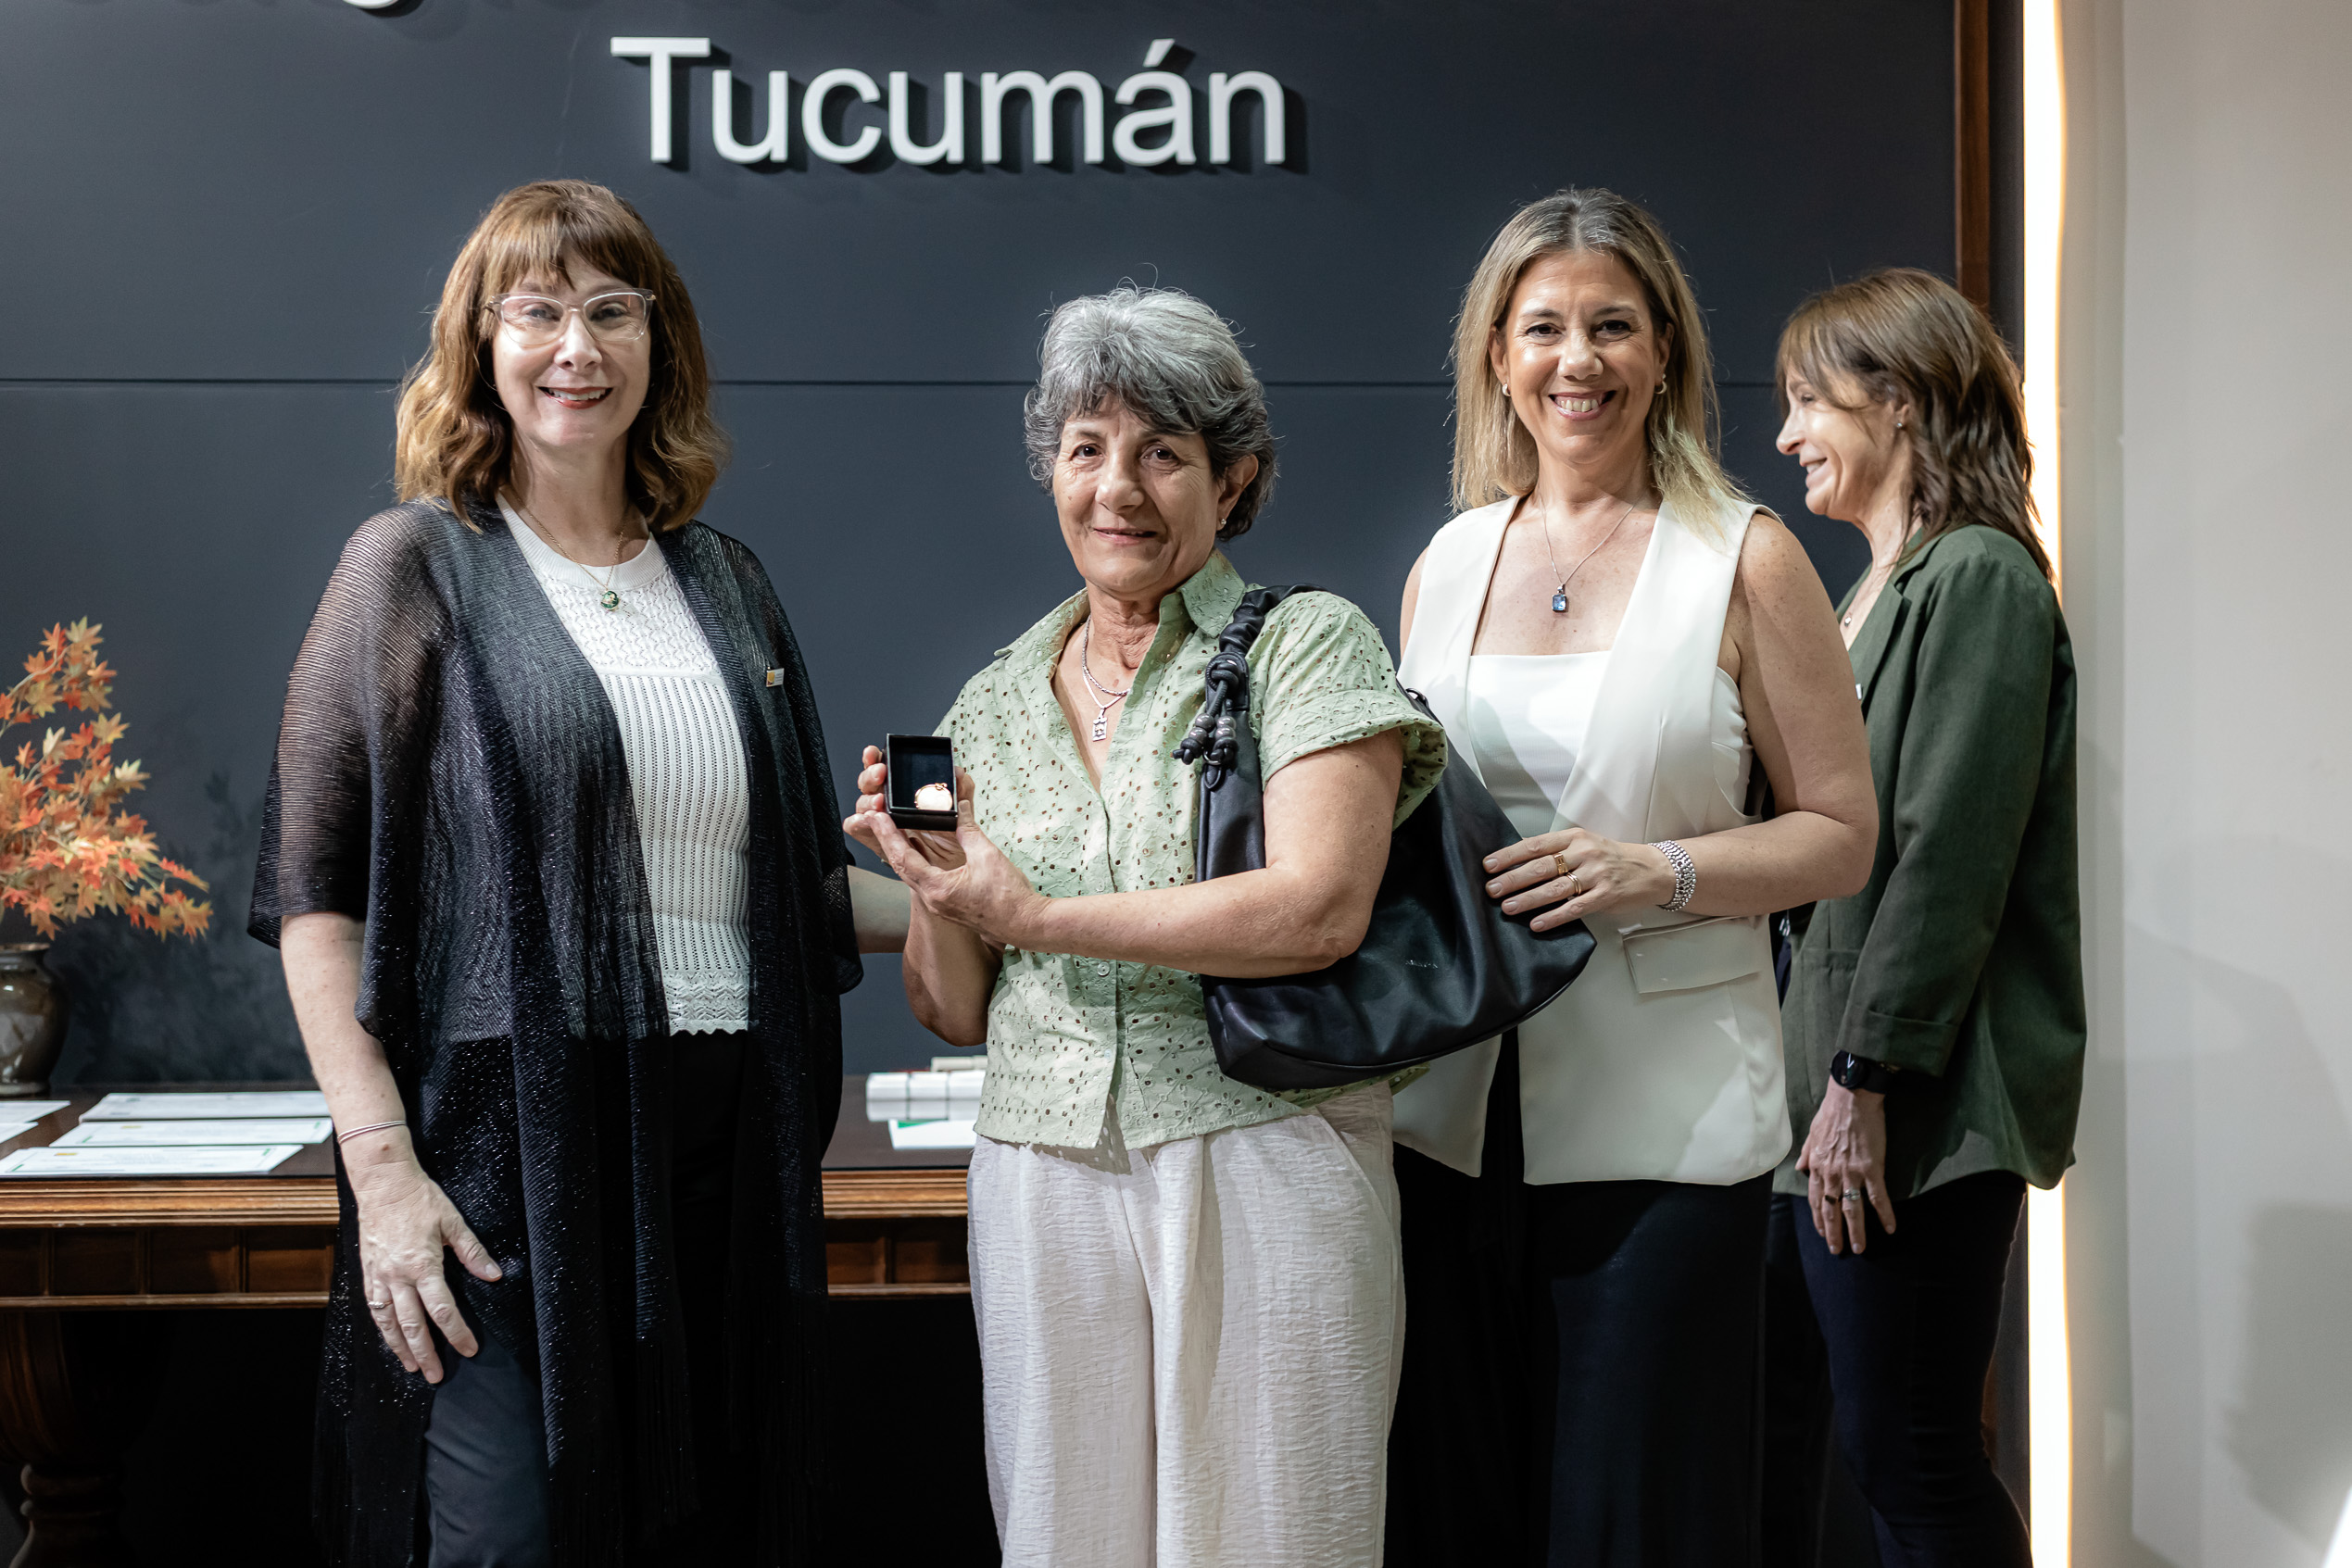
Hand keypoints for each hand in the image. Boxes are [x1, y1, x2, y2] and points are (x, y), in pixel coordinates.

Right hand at [345, 1134, 501, 1382]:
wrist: (383, 1183)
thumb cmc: (420, 1198)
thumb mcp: (453, 1222)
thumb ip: (472, 1252)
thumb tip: (493, 1275)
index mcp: (422, 1264)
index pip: (443, 1309)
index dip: (457, 1332)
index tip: (469, 1349)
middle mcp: (398, 1275)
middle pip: (412, 1324)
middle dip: (426, 1352)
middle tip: (436, 1375)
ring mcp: (379, 1275)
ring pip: (388, 1321)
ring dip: (400, 1347)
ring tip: (412, 1366)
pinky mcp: (367, 1271)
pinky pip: (373, 1306)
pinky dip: (382, 1327)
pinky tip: (389, 1337)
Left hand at [846, 762, 1040, 945]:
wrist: (1026, 924)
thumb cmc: (1009, 897)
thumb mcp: (987, 855)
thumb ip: (967, 830)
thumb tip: (959, 809)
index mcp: (938, 889)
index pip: (903, 858)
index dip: (887, 835)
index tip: (876, 817)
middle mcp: (933, 900)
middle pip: (901, 866)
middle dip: (887, 841)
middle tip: (876, 818)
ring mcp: (940, 905)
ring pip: (911, 875)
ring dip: (900, 852)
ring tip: (891, 830)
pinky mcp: (949, 905)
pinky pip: (924, 881)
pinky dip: (916, 863)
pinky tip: (916, 851)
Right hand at [848, 744, 965, 870]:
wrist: (954, 871)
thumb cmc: (954, 841)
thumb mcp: (961, 812)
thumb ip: (961, 792)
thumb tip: (959, 774)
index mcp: (905, 792)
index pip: (885, 769)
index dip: (876, 758)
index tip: (876, 752)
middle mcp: (890, 805)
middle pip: (869, 784)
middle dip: (870, 775)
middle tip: (880, 773)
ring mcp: (881, 823)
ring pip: (862, 804)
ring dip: (867, 799)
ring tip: (879, 801)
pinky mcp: (876, 841)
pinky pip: (858, 829)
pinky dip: (858, 822)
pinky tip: (867, 820)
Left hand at [1482, 828, 1675, 930]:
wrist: (1652, 869)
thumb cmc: (1611, 858)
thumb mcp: (1585, 845)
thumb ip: (1557, 852)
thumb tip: (1518, 863)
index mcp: (1574, 837)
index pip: (1535, 844)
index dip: (1509, 855)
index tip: (1488, 865)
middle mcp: (1584, 853)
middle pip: (1541, 866)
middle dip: (1513, 879)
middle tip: (1491, 889)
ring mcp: (1596, 874)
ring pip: (1555, 888)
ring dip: (1528, 899)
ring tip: (1507, 908)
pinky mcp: (1606, 896)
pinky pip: (1575, 908)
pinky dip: (1554, 917)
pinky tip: (1536, 924)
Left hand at [1796, 1084, 1897, 1253]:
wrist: (1851, 1098)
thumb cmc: (1832, 1113)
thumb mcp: (1811, 1134)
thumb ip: (1806, 1154)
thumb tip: (1800, 1168)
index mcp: (1817, 1166)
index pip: (1814, 1199)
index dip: (1818, 1218)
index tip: (1823, 1232)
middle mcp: (1831, 1173)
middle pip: (1831, 1210)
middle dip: (1833, 1233)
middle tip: (1837, 1250)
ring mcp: (1851, 1172)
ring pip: (1853, 1209)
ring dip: (1856, 1231)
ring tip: (1859, 1248)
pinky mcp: (1872, 1168)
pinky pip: (1878, 1197)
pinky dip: (1885, 1214)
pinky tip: (1889, 1228)